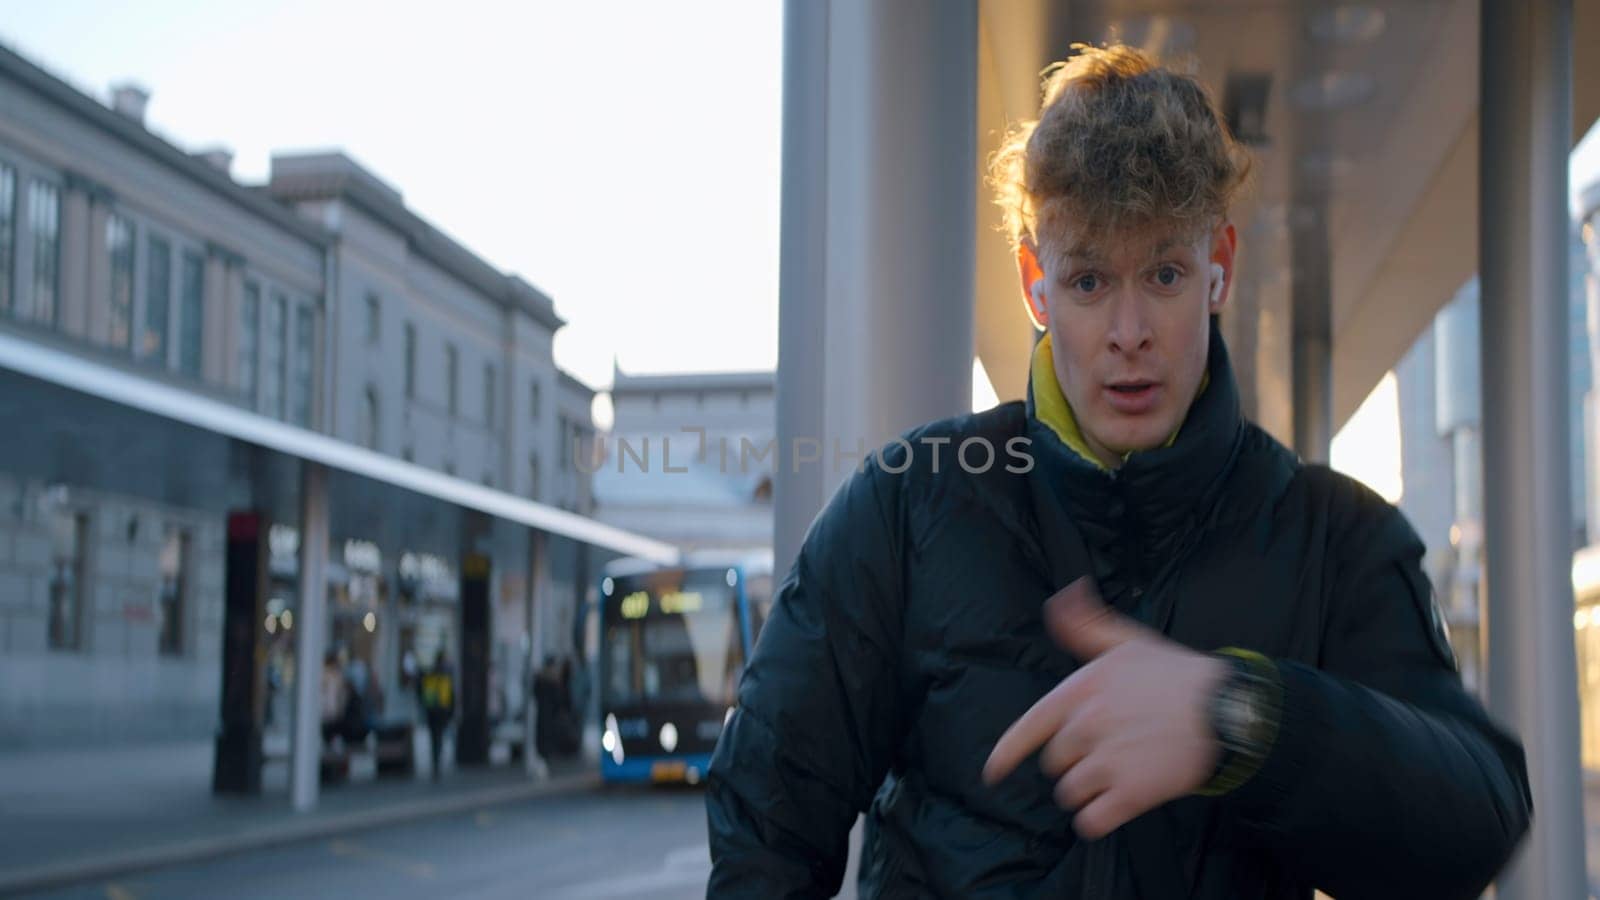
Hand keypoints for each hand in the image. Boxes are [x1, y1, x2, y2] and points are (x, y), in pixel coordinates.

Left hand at [982, 578, 1227, 838]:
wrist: (1228, 711)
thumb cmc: (1177, 676)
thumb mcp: (1127, 642)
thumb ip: (1086, 625)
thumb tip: (1060, 599)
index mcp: (1081, 692)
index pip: (1029, 728)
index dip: (1006, 754)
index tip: (993, 773)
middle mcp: (1087, 728)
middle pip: (1055, 764)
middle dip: (1076, 762)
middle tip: (1111, 751)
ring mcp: (1108, 763)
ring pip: (1071, 794)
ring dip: (1088, 792)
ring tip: (1119, 774)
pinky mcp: (1131, 796)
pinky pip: (1091, 822)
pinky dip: (1098, 819)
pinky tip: (1116, 806)